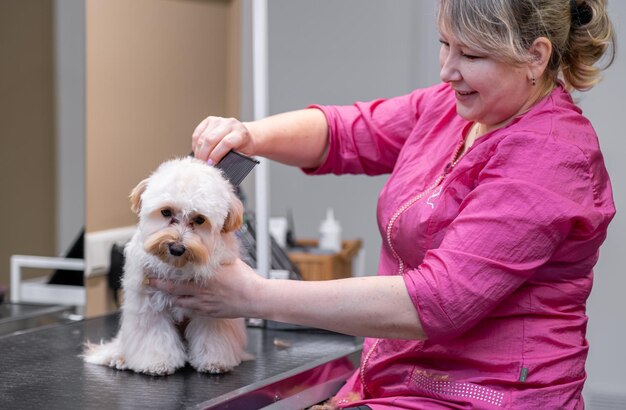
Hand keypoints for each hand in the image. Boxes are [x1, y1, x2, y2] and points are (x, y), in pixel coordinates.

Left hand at [148, 259, 263, 317]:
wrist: (255, 299)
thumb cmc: (246, 278)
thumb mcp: (231, 260)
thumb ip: (218, 253)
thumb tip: (213, 240)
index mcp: (204, 275)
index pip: (177, 274)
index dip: (163, 273)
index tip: (153, 270)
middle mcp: (200, 290)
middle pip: (172, 289)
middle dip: (159, 285)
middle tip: (150, 282)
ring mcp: (203, 304)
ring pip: (179, 302)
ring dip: (172, 297)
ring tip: (166, 293)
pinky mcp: (208, 313)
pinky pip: (191, 310)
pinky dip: (185, 306)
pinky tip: (184, 302)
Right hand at [192, 116, 254, 163]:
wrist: (243, 134)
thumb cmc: (243, 147)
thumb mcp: (242, 154)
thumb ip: (231, 158)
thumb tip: (217, 165)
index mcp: (240, 133)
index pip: (226, 143)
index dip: (216, 155)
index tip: (211, 164)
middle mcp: (229, 124)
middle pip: (211, 139)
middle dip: (204, 154)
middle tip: (203, 164)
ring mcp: (218, 120)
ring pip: (202, 137)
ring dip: (199, 151)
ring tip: (200, 160)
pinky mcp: (209, 120)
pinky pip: (197, 133)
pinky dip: (195, 144)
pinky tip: (197, 151)